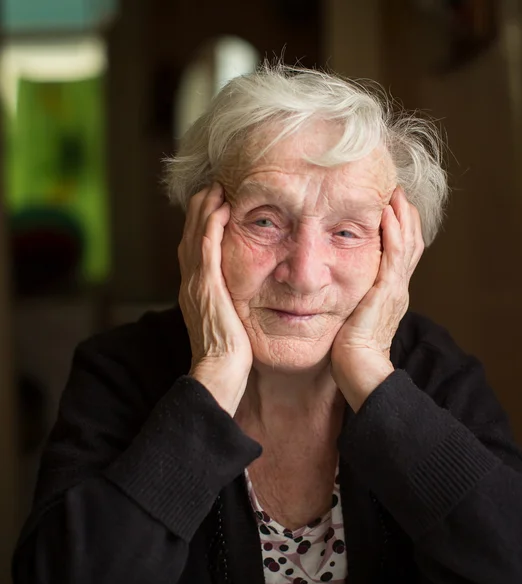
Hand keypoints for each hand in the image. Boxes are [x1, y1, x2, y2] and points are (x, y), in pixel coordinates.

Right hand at [178, 182, 252, 415]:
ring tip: (216, 188)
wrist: (218, 374)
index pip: (196, 248)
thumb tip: (245, 297)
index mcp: (197, 291)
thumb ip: (232, 305)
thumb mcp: (231, 323)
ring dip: (205, 209)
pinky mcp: (206, 288)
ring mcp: (196, 284)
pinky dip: (211, 226)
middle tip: (213, 186)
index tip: (216, 204)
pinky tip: (221, 208)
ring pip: (195, 236)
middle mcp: (191, 283)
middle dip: (201, 209)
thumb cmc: (230, 356)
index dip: (203, 224)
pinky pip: (205, 248)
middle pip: (191, 235)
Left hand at [331, 187, 423, 411]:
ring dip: (402, 215)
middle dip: (404, 215)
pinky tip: (387, 212)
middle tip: (396, 190)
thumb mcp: (352, 316)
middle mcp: (398, 287)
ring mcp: (396, 288)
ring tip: (394, 192)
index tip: (389, 205)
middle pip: (411, 242)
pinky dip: (394, 231)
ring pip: (408, 243)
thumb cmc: (350, 349)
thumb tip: (334, 285)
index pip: (401, 252)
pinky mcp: (388, 291)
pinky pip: (394, 255)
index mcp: (391, 292)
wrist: (360, 371)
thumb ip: (351, 297)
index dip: (399, 227)